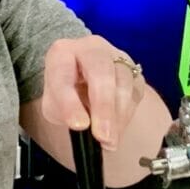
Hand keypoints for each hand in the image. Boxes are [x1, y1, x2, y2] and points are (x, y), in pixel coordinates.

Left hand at [40, 35, 144, 150]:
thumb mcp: (53, 104)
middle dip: (103, 106)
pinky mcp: (134, 71)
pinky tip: (117, 130)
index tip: (78, 125)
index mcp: (63, 52)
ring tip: (109, 140)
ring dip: (118, 115)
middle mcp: (91, 48)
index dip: (70, 102)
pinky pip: (135, 92)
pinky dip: (127, 115)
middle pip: (101, 71)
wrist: (82, 83)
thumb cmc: (65, 92)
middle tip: (103, 135)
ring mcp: (116, 57)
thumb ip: (63, 111)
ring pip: (123, 82)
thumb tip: (82, 124)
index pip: (64, 74)